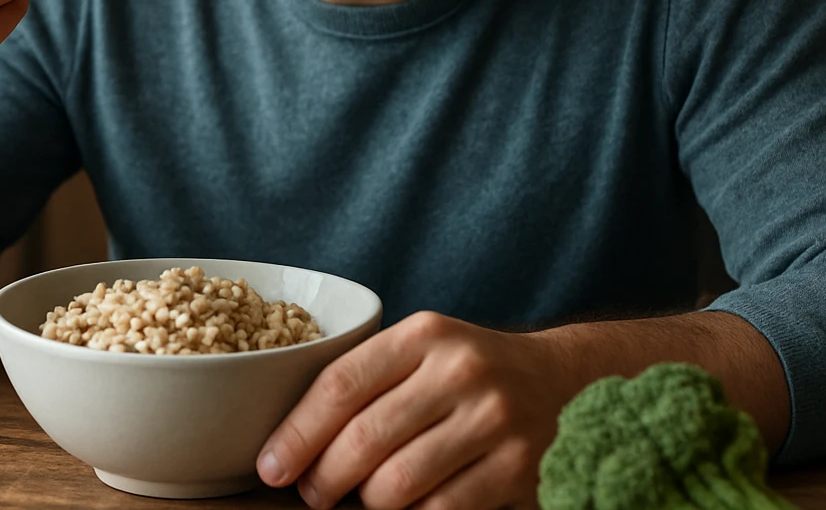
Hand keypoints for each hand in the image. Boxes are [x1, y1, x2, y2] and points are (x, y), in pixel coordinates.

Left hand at [258, 311, 571, 509]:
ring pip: (397, 484)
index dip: (297, 433)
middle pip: (365, 439)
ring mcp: (493, 419)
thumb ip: (364, 380)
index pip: (342, 384)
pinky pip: (440, 509)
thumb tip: (290, 442)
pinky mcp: (516, 466)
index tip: (272, 465)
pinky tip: (405, 506)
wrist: (553, 375)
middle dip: (324, 478)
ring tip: (359, 498)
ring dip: (365, 502)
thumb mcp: (417, 349)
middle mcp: (461, 370)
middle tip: (313, 492)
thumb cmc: (463, 368)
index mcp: (425, 333)